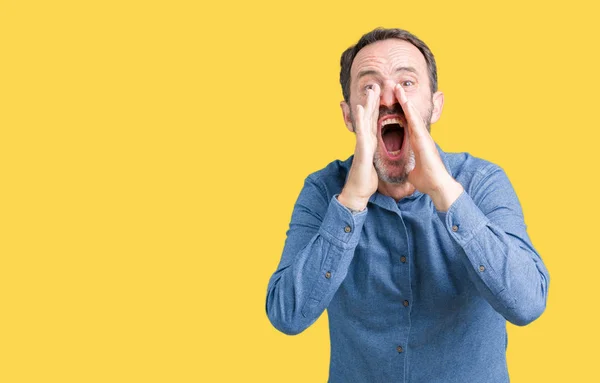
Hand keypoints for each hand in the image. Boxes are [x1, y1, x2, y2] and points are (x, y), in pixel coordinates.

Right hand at [338, 84, 380, 210]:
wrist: (357, 192)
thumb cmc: (365, 180)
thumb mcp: (374, 164)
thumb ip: (375, 156)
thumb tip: (377, 153)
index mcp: (371, 143)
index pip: (375, 122)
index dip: (377, 109)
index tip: (381, 95)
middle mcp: (365, 141)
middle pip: (370, 117)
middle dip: (373, 101)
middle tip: (375, 85)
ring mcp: (362, 144)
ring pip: (365, 121)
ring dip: (367, 105)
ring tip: (370, 91)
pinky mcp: (362, 150)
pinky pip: (362, 133)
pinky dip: (362, 120)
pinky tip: (362, 109)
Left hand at [394, 84, 462, 210]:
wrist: (437, 186)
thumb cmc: (426, 180)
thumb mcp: (411, 171)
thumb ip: (408, 167)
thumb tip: (405, 170)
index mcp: (416, 143)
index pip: (406, 123)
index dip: (400, 111)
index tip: (393, 101)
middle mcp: (420, 137)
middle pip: (409, 115)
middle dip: (402, 101)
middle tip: (395, 87)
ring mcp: (423, 137)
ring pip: (412, 115)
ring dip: (405, 102)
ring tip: (398, 88)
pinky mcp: (424, 140)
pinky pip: (416, 124)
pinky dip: (410, 113)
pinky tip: (406, 103)